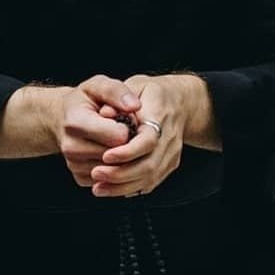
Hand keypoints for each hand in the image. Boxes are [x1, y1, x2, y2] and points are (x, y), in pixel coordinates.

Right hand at [54, 74, 140, 187]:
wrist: (62, 119)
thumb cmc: (83, 101)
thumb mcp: (97, 86)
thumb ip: (116, 91)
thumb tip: (135, 106)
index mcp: (75, 122)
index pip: (118, 136)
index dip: (128, 127)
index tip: (124, 119)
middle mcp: (71, 147)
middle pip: (118, 155)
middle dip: (127, 143)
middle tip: (122, 130)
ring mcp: (74, 165)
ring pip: (116, 169)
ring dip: (122, 156)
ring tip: (114, 140)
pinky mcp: (80, 178)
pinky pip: (110, 179)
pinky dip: (115, 167)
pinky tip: (109, 152)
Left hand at [89, 74, 190, 198]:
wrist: (179, 101)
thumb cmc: (152, 92)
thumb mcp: (135, 84)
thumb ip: (118, 96)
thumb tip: (104, 114)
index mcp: (161, 115)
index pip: (148, 141)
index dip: (127, 152)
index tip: (105, 155)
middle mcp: (170, 138)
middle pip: (149, 165)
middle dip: (120, 174)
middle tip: (96, 174)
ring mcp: (171, 154)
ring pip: (150, 178)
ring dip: (122, 186)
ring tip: (98, 187)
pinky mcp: (169, 164)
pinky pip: (151, 182)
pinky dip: (130, 188)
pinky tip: (111, 189)